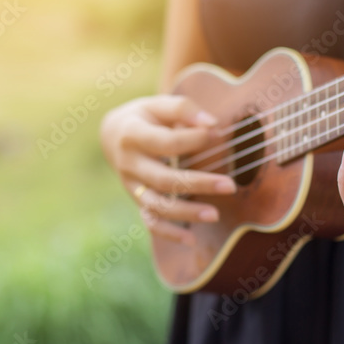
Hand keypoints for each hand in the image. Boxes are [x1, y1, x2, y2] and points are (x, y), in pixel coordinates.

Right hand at [100, 95, 236, 244]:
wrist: (113, 135)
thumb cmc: (145, 117)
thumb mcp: (158, 104)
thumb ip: (183, 109)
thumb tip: (212, 124)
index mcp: (132, 134)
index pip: (166, 142)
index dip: (194, 139)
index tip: (217, 134)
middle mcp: (129, 163)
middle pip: (164, 179)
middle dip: (198, 183)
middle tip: (230, 185)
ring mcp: (131, 186)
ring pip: (157, 205)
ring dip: (187, 212)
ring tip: (215, 214)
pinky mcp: (137, 201)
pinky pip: (150, 221)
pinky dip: (169, 233)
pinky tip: (191, 239)